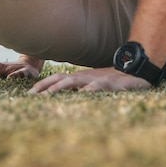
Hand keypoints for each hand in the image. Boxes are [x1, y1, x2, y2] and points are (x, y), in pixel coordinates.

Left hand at [27, 67, 152, 93]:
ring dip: (60, 88)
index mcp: (80, 77)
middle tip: (30, 97)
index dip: (42, 85)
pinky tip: (81, 95)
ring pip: (75, 82)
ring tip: (48, 95)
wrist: (137, 68)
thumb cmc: (113, 80)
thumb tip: (62, 98)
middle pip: (60, 79)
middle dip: (45, 87)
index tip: (28, 94)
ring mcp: (97, 79)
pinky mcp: (111, 84)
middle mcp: (85, 77)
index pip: (56, 79)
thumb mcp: (93, 84)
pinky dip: (89, 90)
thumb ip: (79, 88)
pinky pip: (98, 87)